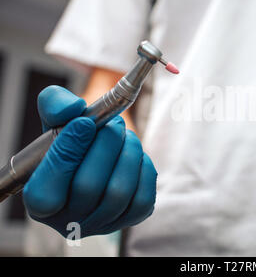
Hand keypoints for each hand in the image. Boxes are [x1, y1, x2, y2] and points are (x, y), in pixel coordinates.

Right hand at [23, 86, 156, 237]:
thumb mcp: (58, 117)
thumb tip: (72, 110)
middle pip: (88, 188)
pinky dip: (143, 169)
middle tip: (114, 123)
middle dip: (105, 147)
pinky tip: (134, 155)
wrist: (100, 147)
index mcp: (40, 202)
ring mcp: (100, 223)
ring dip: (127, 154)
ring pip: (118, 193)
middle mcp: (68, 220)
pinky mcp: (130, 219)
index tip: (84, 122)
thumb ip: (55, 105)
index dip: (66, 155)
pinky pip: (143, 198)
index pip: (46, 194)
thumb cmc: (75, 136)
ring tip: (125, 135)